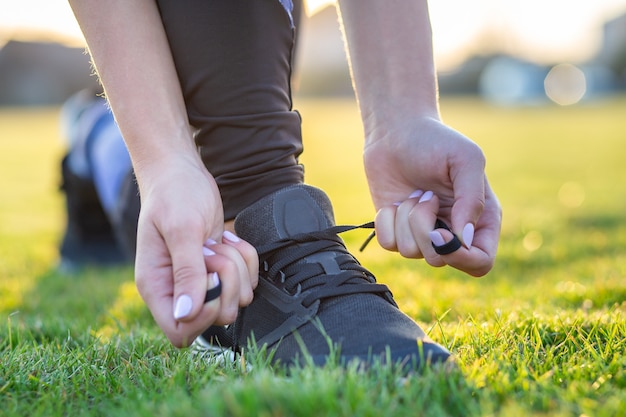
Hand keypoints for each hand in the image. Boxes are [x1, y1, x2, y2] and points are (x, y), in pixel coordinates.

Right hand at [134, 155, 257, 346]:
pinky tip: (226, 239)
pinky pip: (247, 281)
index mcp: (157, 287)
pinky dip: (245, 258)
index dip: (204, 314)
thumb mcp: (182, 230)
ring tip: (215, 242)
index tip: (209, 278)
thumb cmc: (174, 195)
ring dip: (237, 267)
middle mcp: (177, 290)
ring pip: (236, 299)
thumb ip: (187, 272)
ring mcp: (200, 281)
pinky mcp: (220, 270)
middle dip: (226, 283)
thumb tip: (186, 314)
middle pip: (217, 317)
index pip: (181, 331)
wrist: (182, 173)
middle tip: (211, 252)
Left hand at [364, 116, 500, 276]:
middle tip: (426, 196)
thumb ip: (472, 200)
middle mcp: (452, 232)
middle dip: (424, 228)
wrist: (396, 131)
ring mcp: (422, 233)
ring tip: (413, 193)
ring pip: (411, 252)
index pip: (480, 262)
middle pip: (440, 260)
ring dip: (406, 218)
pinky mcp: (396, 230)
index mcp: (480, 219)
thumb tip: (464, 239)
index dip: (462, 258)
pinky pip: (388, 244)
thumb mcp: (465, 160)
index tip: (440, 234)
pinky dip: (387, 220)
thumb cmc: (436, 141)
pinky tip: (394, 201)